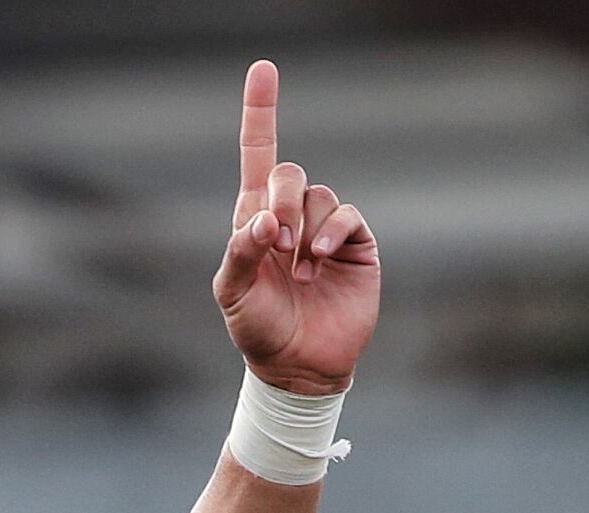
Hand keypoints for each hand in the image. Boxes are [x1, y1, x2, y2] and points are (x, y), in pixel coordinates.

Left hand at [213, 61, 378, 395]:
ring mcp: (325, 228)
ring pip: (318, 195)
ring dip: (304, 229)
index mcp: (254, 220)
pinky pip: (347, 214)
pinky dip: (331, 232)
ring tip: (300, 270)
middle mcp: (291, 216)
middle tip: (274, 244)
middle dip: (279, 202)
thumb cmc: (259, 330)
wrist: (300, 366)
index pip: (258, 156)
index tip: (263, 68)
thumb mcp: (232, 294)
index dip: (262, 113)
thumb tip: (262, 221)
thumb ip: (240, 253)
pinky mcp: (355, 243)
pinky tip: (320, 261)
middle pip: (289, 173)